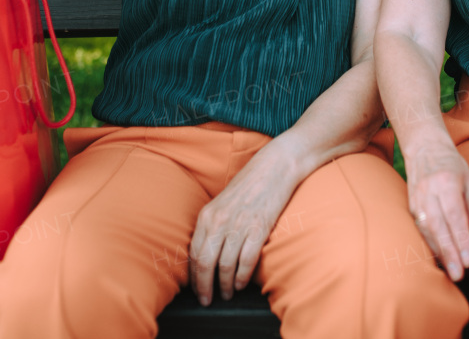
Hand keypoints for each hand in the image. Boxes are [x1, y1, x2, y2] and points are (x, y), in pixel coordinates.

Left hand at [188, 143, 297, 305]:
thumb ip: (212, 225)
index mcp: (207, 215)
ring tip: (227, 294)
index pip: (193, 253)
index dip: (193, 276)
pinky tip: (241, 284)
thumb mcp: (222, 202)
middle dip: (204, 287)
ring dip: (225, 285)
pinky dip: (242, 277)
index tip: (196, 289)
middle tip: (207, 300)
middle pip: (205, 263)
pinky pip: (246, 260)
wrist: (275, 167)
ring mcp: (239, 225)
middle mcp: (219, 221)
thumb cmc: (249, 185)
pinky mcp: (259, 227)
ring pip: (225, 265)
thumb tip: (205, 252)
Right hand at [403, 138, 468, 280]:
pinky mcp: (411, 205)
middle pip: (439, 226)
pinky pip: (420, 228)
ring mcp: (416, 198)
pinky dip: (430, 244)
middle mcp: (429, 190)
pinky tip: (440, 258)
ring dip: (439, 252)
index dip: (462, 239)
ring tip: (451, 271)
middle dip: (449, 253)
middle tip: (459, 275)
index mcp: (447, 182)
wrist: (424, 147)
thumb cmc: (452, 166)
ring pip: (427, 229)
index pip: (455, 215)